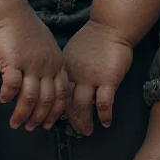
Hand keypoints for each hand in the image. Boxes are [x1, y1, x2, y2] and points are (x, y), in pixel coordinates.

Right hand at [0, 6, 68, 131]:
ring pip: (30, 98)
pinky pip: (13, 86)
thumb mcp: (44, 46)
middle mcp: (47, 65)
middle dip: (39, 118)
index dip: (56, 112)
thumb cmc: (24, 28)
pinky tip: (3, 100)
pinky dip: (8, 96)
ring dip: (23, 114)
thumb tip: (44, 84)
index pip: (62, 94)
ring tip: (15, 123)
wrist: (9, 12)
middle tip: (30, 128)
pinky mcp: (14, 62)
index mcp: (57, 62)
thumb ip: (48, 64)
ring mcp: (31, 64)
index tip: (48, 124)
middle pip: (47, 100)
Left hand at [62, 20, 132, 135]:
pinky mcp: (108, 79)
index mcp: (64, 69)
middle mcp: (74, 75)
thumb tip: (59, 85)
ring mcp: (91, 78)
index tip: (49, 118)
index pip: (54, 93)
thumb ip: (66, 70)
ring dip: (83, 122)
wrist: (110, 27)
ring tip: (86, 131)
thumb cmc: (92, 40)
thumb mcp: (71, 53)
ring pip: (81, 106)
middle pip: (64, 102)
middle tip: (69, 130)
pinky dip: (104, 115)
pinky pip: (104, 103)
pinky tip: (105, 122)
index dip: (51, 108)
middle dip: (64, 119)